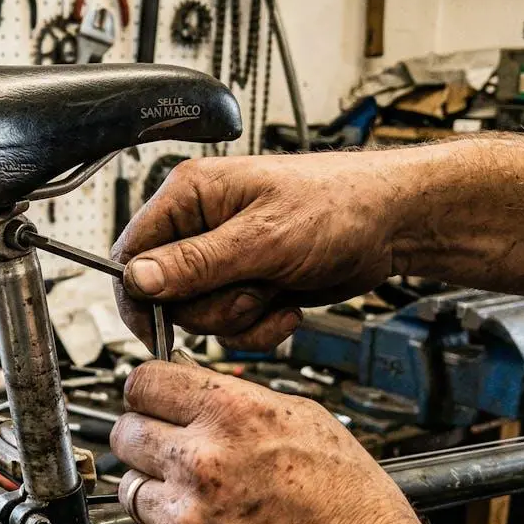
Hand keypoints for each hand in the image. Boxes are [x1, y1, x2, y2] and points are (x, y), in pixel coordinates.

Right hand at [112, 154, 403, 350]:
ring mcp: (223, 259)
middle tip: (251, 287)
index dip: (141, 296)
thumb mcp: (263, 238)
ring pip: (200, 317)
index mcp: (189, 196)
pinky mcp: (246, 285)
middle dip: (212, 306)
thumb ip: (196, 262)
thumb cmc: (339, 206)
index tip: (158, 327)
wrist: (392, 225)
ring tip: (275, 288)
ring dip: (241, 316)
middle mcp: (199, 226)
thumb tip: (137, 277)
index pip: (131, 253)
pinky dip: (260, 327)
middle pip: (166, 295)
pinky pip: (230, 327)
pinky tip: (286, 305)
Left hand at [112, 360, 448, 523]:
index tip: (151, 401)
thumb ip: (239, 401)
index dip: (148, 392)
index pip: (144, 381)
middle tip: (173, 452)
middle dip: (146, 438)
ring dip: (157, 490)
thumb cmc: (355, 514)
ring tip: (204, 502)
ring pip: (130, 486)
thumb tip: (193, 390)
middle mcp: (202, 461)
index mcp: (234, 415)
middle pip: (125, 431)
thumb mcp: (308, 424)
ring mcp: (185, 518)